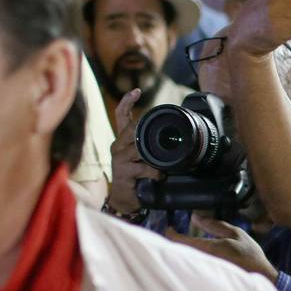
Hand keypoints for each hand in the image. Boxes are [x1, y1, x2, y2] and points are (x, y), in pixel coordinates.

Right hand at [107, 88, 158, 215]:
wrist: (126, 199)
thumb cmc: (137, 177)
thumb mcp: (144, 158)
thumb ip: (151, 146)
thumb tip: (172, 137)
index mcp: (123, 140)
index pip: (122, 115)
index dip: (128, 101)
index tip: (137, 91)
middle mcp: (118, 146)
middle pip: (131, 128)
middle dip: (146, 132)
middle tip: (159, 141)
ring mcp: (119, 158)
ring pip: (139, 147)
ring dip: (153, 156)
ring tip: (161, 164)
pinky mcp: (123, 172)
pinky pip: (143, 167)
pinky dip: (155, 171)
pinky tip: (159, 175)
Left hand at [166, 214, 278, 282]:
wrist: (261, 278)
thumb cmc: (250, 256)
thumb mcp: (236, 234)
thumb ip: (215, 225)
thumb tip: (195, 217)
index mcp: (208, 248)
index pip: (181, 241)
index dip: (171, 234)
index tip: (169, 229)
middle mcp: (203, 261)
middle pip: (179, 252)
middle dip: (175, 244)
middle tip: (175, 236)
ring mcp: (204, 272)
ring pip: (185, 260)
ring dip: (182, 252)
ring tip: (185, 246)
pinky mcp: (207, 279)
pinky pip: (193, 267)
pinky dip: (191, 261)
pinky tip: (196, 259)